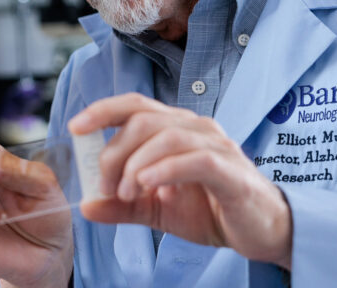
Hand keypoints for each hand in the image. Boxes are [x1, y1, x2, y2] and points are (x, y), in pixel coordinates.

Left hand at [69, 94, 292, 269]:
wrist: (262, 232)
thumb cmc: (211, 210)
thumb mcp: (155, 210)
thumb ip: (121, 205)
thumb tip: (85, 205)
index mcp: (174, 129)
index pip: (134, 105)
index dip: (102, 110)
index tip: (74, 128)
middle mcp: (194, 128)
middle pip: (142, 120)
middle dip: (113, 153)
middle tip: (105, 187)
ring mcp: (216, 146)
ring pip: (166, 136)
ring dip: (135, 164)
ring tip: (125, 193)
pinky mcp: (231, 170)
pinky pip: (194, 159)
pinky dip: (164, 169)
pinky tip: (147, 185)